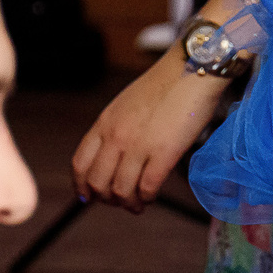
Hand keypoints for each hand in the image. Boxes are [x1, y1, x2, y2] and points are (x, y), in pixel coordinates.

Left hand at [72, 53, 229, 212]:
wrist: (193, 67)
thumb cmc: (166, 85)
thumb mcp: (127, 105)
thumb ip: (117, 129)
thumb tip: (115, 157)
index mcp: (105, 123)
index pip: (80, 164)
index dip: (82, 186)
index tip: (90, 197)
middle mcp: (116, 135)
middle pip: (97, 182)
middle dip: (106, 199)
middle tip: (119, 202)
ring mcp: (138, 145)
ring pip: (120, 190)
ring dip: (128, 203)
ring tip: (138, 204)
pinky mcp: (163, 152)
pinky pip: (147, 187)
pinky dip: (147, 198)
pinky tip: (152, 196)